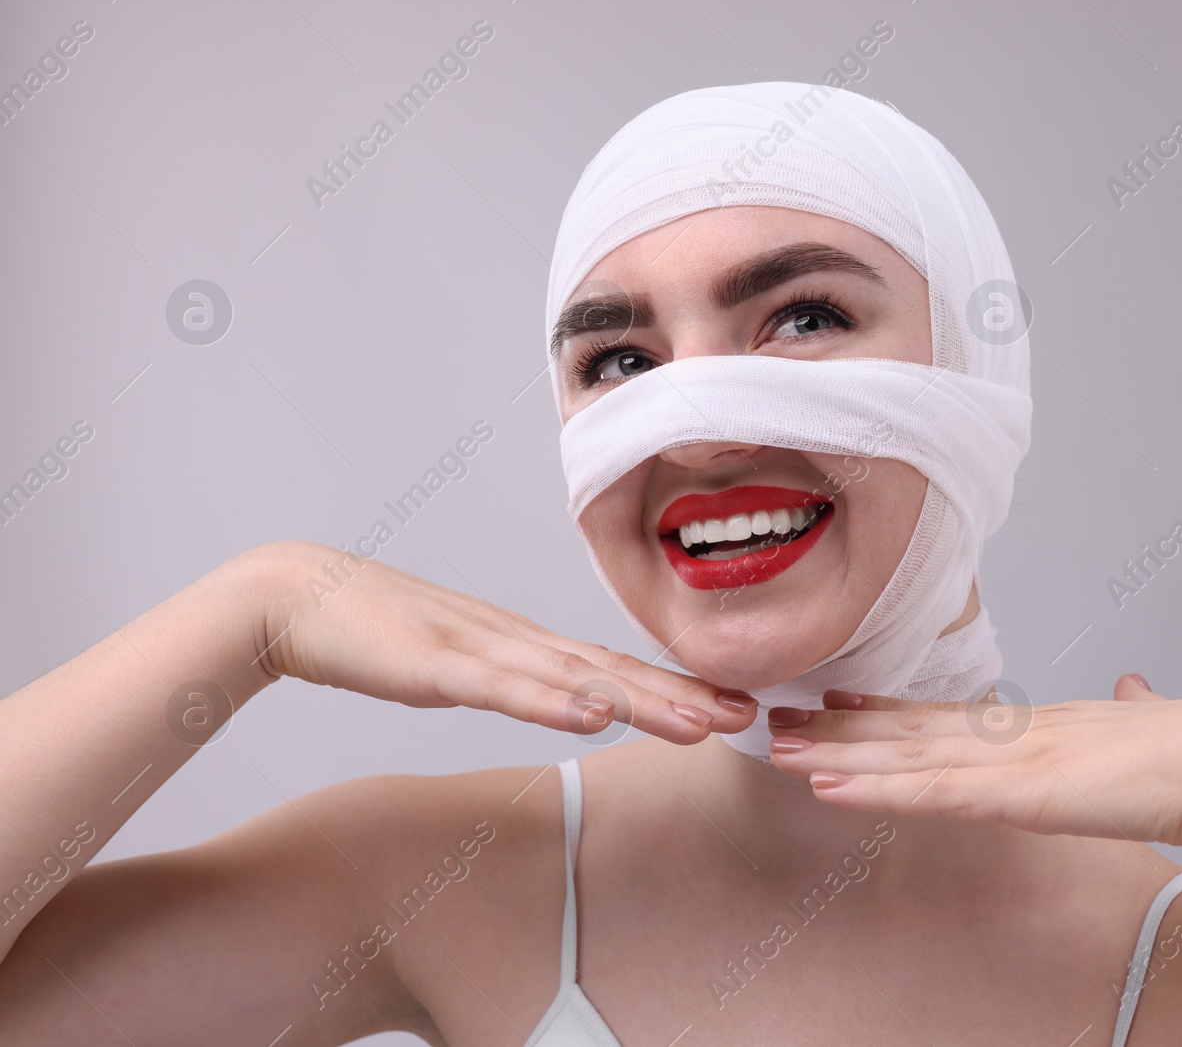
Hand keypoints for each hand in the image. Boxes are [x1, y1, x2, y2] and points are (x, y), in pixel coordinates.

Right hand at [251, 540, 756, 741]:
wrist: (294, 595)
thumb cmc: (374, 630)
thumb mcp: (456, 663)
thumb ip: (506, 680)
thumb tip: (558, 700)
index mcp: (520, 643)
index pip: (611, 668)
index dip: (674, 688)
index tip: (733, 707)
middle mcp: (513, 640)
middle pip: (611, 671)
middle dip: (682, 695)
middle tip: (751, 715)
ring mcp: (478, 649)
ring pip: (573, 678)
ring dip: (640, 700)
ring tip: (702, 722)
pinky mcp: (435, 665)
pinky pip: (501, 688)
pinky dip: (551, 701)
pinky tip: (594, 715)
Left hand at [765, 674, 1181, 848]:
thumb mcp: (1158, 724)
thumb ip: (1136, 708)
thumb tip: (1136, 684)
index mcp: (1046, 724)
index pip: (950, 717)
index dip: (890, 712)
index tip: (841, 701)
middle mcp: (1018, 734)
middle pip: (911, 731)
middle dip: (842, 732)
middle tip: (779, 720)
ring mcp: (1016, 761)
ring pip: (906, 760)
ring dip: (837, 758)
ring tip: (777, 749)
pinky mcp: (1024, 795)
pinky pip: (931, 797)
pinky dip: (875, 794)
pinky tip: (827, 790)